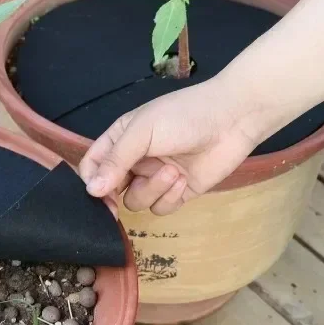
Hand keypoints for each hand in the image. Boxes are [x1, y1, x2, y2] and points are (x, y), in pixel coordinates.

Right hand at [79, 78, 263, 214]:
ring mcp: (155, 178)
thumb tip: (91, 190)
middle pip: (110, 189)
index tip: (97, 193)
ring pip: (136, 201)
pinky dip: (170, 197)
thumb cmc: (183, 116)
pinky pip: (161, 207)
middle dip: (113, 197)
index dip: (91, 181)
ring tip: (172, 171)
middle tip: (115, 205)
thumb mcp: (142, 132)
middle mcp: (135, 161)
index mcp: (120, 140)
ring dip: (152, 189)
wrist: (232, 120)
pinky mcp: (177, 193)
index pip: (93, 165)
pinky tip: (184, 180)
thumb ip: (115, 161)